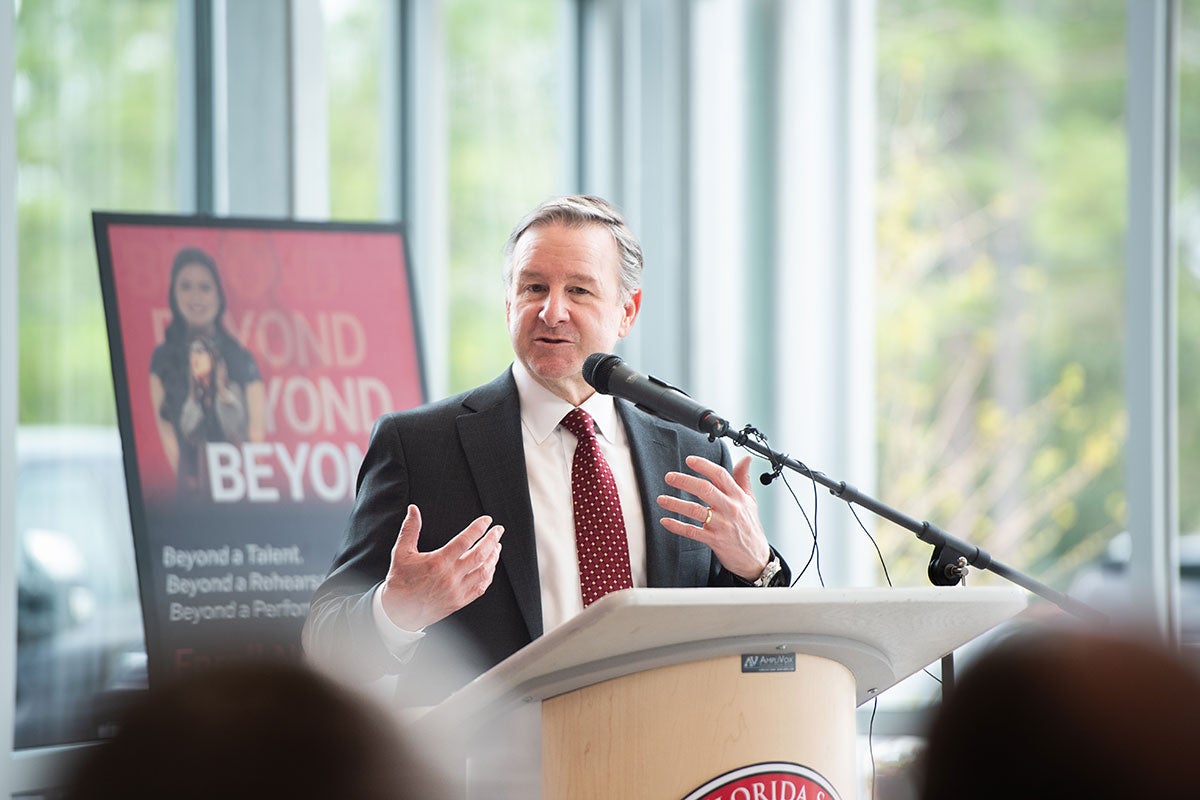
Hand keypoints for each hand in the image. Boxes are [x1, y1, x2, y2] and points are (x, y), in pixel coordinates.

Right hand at [379, 505, 503, 630]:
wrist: (398, 612)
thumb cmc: (400, 582)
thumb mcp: (401, 552)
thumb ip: (410, 529)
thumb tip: (413, 510)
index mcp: (438, 562)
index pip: (465, 541)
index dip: (478, 528)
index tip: (487, 520)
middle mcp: (450, 577)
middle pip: (480, 555)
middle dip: (492, 539)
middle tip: (498, 530)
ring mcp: (457, 591)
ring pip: (484, 572)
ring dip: (493, 557)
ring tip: (496, 546)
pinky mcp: (459, 601)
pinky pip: (480, 588)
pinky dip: (488, 576)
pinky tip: (490, 568)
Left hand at [657, 455, 770, 581]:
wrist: (755, 558)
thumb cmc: (750, 527)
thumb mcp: (750, 501)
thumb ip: (743, 479)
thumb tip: (746, 459)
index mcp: (738, 497)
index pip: (720, 475)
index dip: (704, 465)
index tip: (689, 460)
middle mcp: (730, 509)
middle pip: (705, 489)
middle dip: (685, 481)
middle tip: (669, 477)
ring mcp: (722, 525)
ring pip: (695, 510)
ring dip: (676, 504)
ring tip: (661, 499)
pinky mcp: (715, 541)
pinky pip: (692, 531)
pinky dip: (677, 526)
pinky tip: (666, 521)